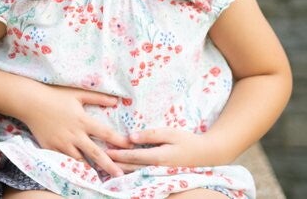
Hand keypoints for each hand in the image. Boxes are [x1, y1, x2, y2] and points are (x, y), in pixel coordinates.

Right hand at [15, 83, 132, 177]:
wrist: (30, 103)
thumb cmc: (55, 96)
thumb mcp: (77, 94)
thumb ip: (97, 97)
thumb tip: (116, 101)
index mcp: (83, 120)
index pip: (105, 133)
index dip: (119, 140)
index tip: (131, 147)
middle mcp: (74, 134)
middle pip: (95, 152)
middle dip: (109, 164)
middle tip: (120, 174)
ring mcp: (62, 143)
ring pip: (80, 160)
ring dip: (91, 167)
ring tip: (101, 176)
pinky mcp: (51, 148)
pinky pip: (64, 160)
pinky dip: (73, 165)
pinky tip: (80, 171)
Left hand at [105, 128, 226, 171]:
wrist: (206, 155)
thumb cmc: (187, 141)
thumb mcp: (170, 133)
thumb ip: (150, 135)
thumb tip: (130, 137)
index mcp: (158, 157)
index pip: (133, 157)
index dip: (118, 154)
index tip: (105, 151)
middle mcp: (156, 168)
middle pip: (131, 167)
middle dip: (115, 163)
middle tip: (100, 159)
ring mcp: (159, 172)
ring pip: (136, 173)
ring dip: (121, 169)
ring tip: (107, 165)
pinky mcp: (161, 173)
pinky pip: (143, 173)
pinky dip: (131, 171)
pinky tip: (123, 169)